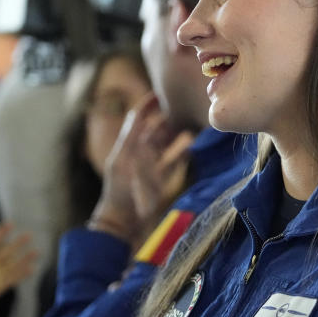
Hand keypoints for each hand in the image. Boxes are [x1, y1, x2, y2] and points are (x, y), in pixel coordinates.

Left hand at [91, 94, 193, 243]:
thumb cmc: (122, 193)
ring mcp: (151, 168)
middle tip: (188, 105)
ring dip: (179, 133)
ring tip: (195, 122)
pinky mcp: (161, 181)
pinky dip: (184, 153)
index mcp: (129, 146)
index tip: (163, 91)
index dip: (149, 104)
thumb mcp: (124, 160)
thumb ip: (132, 136)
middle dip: (170, 116)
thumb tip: (142, 109)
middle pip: (157, 129)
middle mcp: (140, 154)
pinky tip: (196, 147)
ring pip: (167, 144)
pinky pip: (174, 163)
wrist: (123, 224)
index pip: (140, 118)